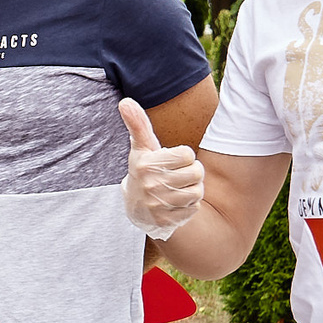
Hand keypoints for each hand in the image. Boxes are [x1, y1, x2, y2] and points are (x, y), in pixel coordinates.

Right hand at [119, 98, 203, 240]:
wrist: (137, 206)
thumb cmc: (144, 169)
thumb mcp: (141, 147)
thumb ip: (137, 124)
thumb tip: (125, 101)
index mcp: (145, 165)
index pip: (188, 155)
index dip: (183, 156)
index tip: (171, 161)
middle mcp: (150, 186)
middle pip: (196, 173)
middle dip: (191, 172)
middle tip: (177, 175)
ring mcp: (157, 205)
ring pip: (197, 192)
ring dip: (192, 189)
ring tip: (177, 188)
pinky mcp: (166, 221)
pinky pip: (194, 208)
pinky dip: (189, 206)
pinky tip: (176, 203)